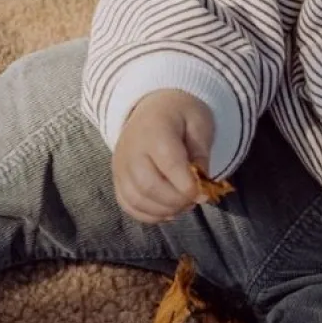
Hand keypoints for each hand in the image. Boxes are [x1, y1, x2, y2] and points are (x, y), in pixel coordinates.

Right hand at [112, 88, 215, 223]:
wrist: (153, 108)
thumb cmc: (180, 115)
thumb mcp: (200, 124)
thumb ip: (201, 154)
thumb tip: (200, 186)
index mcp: (155, 130)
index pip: (169, 164)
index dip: (188, 185)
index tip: (204, 193)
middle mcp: (131, 149)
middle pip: (149, 186)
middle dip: (176, 201)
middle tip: (193, 199)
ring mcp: (120, 166)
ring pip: (137, 199)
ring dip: (164, 210)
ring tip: (182, 204)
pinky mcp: (117, 179)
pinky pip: (128, 205)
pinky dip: (149, 215)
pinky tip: (166, 210)